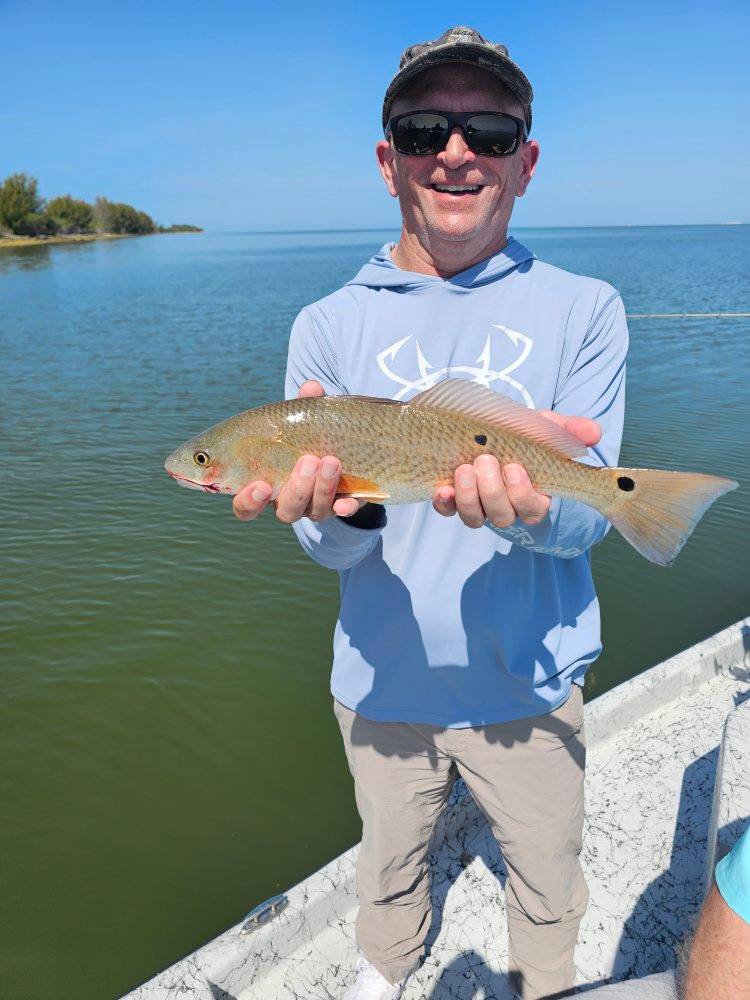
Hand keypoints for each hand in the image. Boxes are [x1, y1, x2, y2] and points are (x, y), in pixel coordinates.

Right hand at [232, 381, 364, 523]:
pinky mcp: (342, 504)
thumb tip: (311, 387)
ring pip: (314, 511)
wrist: (346, 449)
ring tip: (331, 461)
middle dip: (297, 488)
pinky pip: (343, 512)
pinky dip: (345, 507)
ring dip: (322, 488)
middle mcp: (290, 501)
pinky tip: (347, 501)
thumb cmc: (309, 436)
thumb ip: (305, 407)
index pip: (246, 506)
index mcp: (268, 484)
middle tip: (308, 460)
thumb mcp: (306, 421)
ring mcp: (316, 506)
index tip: (261, 485)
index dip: (249, 501)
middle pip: (286, 511)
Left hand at [432, 411, 601, 528]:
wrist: (482, 428)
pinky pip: (448, 511)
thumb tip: (594, 433)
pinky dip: (445, 503)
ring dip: (469, 497)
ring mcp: (478, 506)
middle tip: (485, 461)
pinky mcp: (452, 501)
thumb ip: (569, 430)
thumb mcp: (545, 428)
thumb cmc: (520, 434)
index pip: (533, 509)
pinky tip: (443, 488)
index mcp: (532, 494)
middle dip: (493, 491)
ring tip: (465, 469)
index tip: (515, 467)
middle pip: (502, 517)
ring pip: (475, 518)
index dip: (523, 494)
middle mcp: (505, 507)